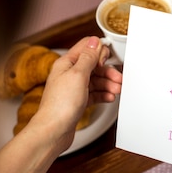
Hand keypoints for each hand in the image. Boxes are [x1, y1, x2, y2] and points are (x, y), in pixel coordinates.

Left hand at [30, 36, 121, 152]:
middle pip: (93, 66)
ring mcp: (73, 88)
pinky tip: (109, 97)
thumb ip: (88, 57)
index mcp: (66, 63)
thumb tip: (94, 41)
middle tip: (118, 78)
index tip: (109, 58)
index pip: (85, 48)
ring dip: (108, 84)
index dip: (99, 51)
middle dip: (108, 71)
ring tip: (116, 90)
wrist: (54, 131)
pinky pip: (94, 94)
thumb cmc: (60, 105)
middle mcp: (68, 74)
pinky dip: (103, 94)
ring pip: (95, 81)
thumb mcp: (78, 75)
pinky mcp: (77, 101)